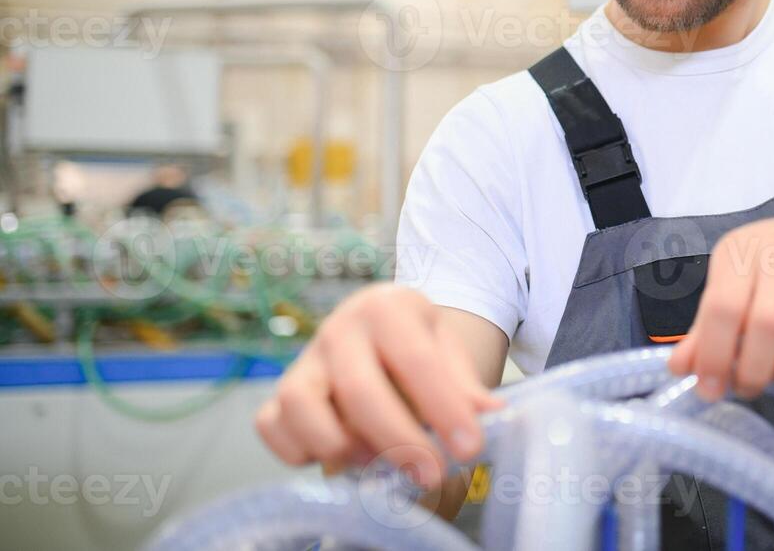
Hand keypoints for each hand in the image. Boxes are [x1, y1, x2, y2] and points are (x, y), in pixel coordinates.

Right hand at [254, 284, 498, 488]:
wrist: (379, 331)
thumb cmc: (417, 348)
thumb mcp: (449, 353)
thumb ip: (466, 386)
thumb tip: (491, 416)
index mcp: (388, 307)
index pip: (416, 360)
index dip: (444, 408)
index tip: (470, 447)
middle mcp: (340, 328)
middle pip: (360, 389)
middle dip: (399, 440)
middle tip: (432, 475)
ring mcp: (305, 361)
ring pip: (301, 405)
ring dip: (339, 444)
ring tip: (375, 462)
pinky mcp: (279, 392)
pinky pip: (271, 425)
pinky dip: (298, 450)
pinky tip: (338, 458)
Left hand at [668, 216, 773, 401]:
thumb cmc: (766, 272)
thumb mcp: (730, 288)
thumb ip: (705, 329)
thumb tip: (679, 368)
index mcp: (740, 252)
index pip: (723, 307)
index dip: (714, 355)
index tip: (709, 390)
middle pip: (769, 320)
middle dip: (755, 369)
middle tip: (749, 388)